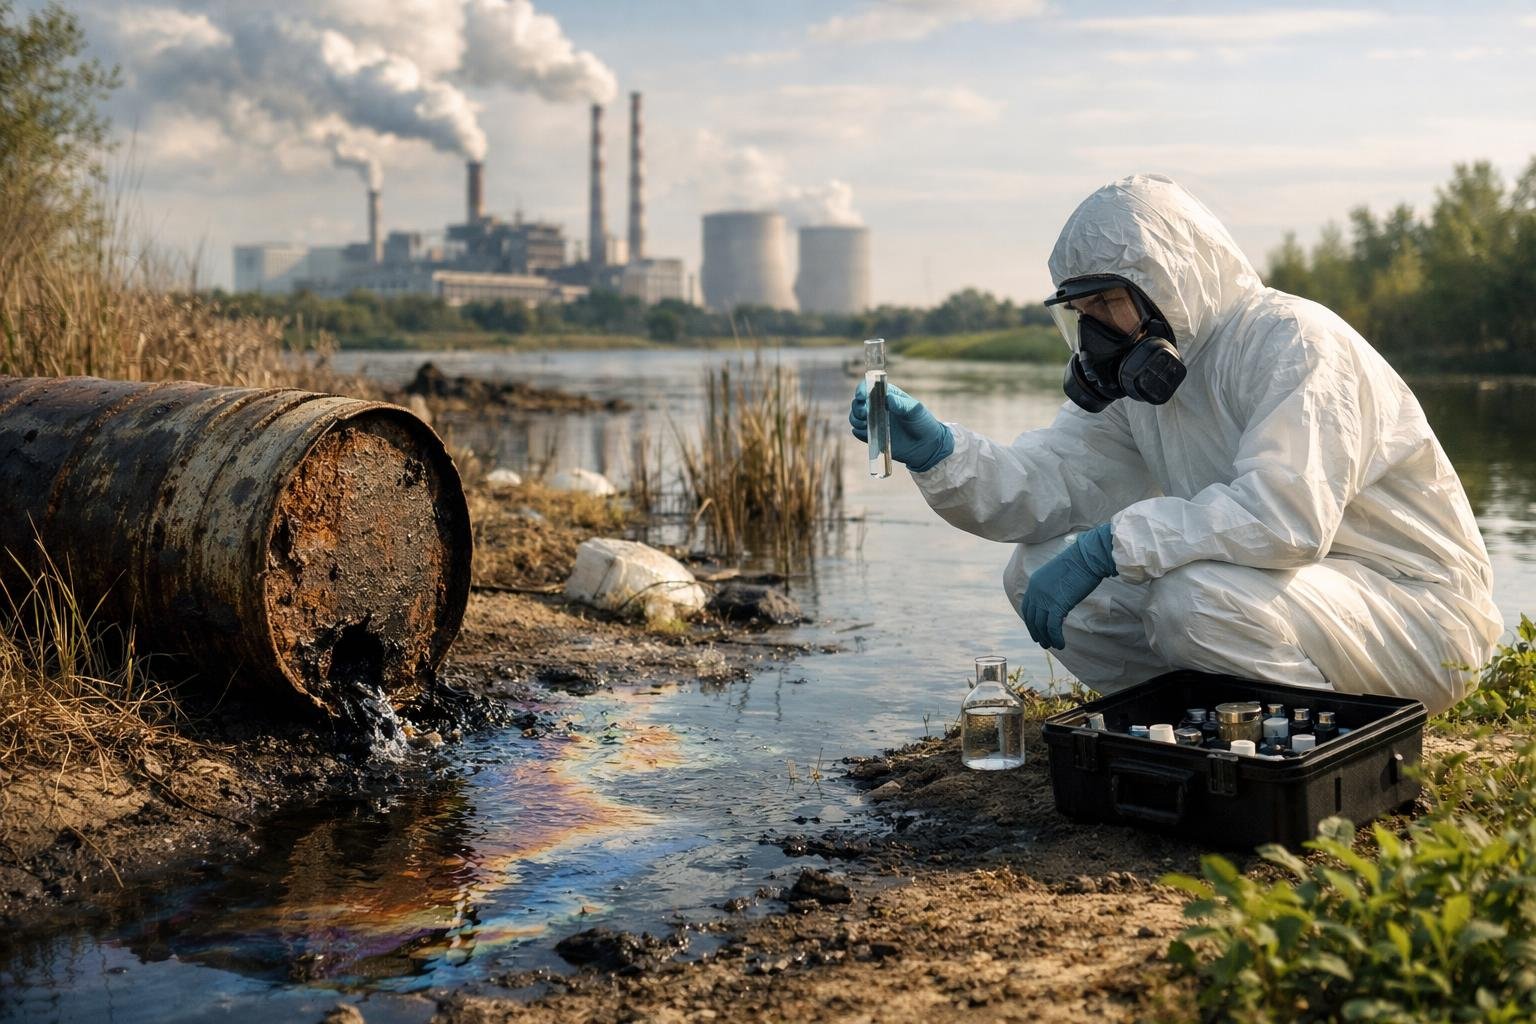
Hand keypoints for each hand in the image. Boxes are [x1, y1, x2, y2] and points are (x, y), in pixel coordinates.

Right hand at [848, 380, 954, 472]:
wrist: (926, 446)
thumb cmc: (922, 422)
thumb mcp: (915, 410)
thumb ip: (901, 404)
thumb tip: (888, 399)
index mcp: (886, 395)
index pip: (868, 388)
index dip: (861, 390)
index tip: (861, 396)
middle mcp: (877, 407)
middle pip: (857, 403)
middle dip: (857, 407)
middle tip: (864, 413)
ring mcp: (874, 422)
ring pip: (855, 418)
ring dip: (856, 419)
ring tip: (865, 423)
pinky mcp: (872, 436)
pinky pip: (859, 433)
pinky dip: (858, 432)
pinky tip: (866, 433)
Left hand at [1021, 523, 1116, 648]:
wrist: (1087, 557)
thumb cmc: (1078, 565)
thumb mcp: (1059, 578)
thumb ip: (1053, 594)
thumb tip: (1059, 614)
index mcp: (1034, 583)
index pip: (1027, 607)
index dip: (1031, 621)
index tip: (1036, 629)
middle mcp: (1036, 591)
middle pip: (1031, 618)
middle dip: (1036, 632)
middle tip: (1042, 642)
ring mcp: (1045, 599)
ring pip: (1041, 625)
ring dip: (1046, 638)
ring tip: (1052, 645)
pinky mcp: (1057, 605)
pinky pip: (1053, 627)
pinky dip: (1055, 638)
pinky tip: (1061, 644)